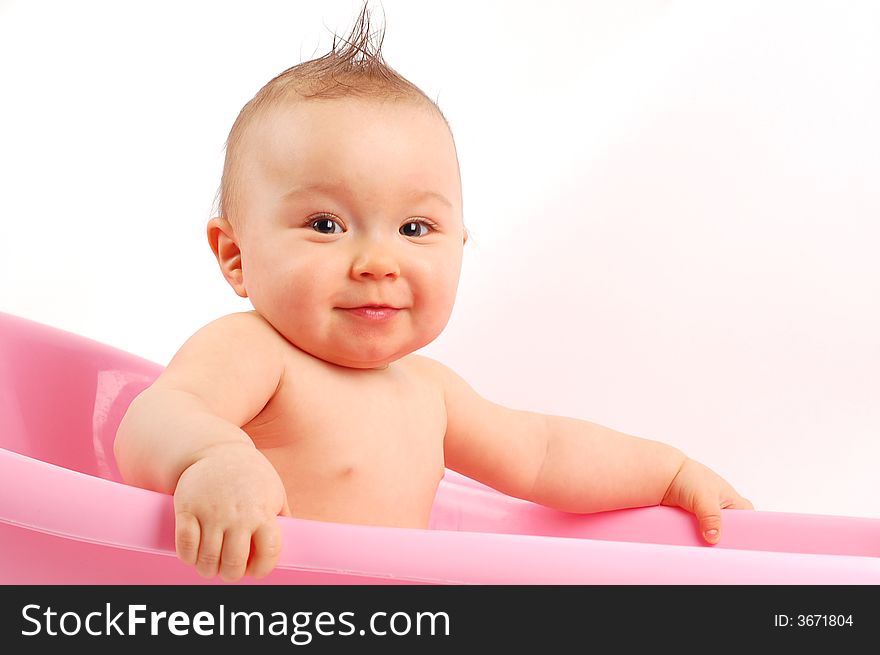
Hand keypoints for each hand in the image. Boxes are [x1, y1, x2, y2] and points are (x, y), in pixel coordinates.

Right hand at [173, 442, 290, 580]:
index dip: (262, 569)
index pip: (269, 552)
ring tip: (210, 566)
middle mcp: (238, 515)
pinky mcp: (187, 509)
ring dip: (208, 570)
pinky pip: (185, 545)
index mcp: (263, 512)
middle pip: (234, 563)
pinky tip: (193, 556)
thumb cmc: (251, 474)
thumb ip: (282, 516)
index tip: (254, 570)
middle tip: (228, 570)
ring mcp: (212, 513)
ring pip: (207, 559)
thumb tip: (295, 538)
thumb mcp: (274, 491)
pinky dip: (188, 557)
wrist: (218, 450)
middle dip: (231, 574)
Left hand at [660, 457, 752, 544]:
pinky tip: (694, 549)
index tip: (738, 549)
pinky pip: (700, 539)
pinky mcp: (695, 526)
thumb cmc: (689, 478)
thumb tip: (714, 538)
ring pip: (714, 539)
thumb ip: (711, 517)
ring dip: (709, 544)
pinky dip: (697, 542)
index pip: (749, 525)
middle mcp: (724, 514)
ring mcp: (709, 521)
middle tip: (719, 552)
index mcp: (735, 504)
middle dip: (725, 543)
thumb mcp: (704, 497)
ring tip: (706, 554)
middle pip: (730, 536)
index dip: (746, 536)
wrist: (665, 477)